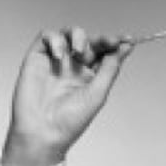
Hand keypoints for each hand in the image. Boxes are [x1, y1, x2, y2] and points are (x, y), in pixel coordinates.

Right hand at [1, 26, 135, 165]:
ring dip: (77, 36)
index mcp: (90, 76)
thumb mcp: (98, 93)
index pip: (104, 53)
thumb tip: (125, 47)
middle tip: (110, 41)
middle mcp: (73, 67)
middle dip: (101, 39)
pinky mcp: (37, 57)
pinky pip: (47, 36)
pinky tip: (59, 55)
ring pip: (69, 34)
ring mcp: (55, 61)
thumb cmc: (70, 120)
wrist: (43, 131)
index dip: (115, 44)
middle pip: (89, 41)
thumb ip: (110, 68)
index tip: (128, 40)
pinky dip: (55, 39)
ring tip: (79, 50)